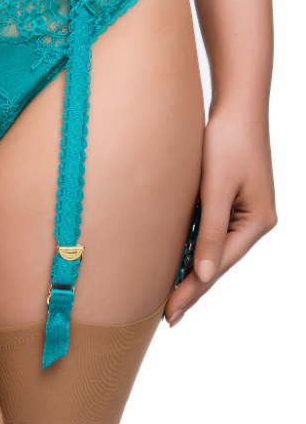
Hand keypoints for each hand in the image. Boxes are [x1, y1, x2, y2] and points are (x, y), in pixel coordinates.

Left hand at [165, 105, 276, 325]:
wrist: (235, 107)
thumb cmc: (227, 142)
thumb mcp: (216, 189)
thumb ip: (210, 232)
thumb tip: (202, 273)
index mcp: (256, 223)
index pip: (217, 266)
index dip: (192, 290)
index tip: (170, 313)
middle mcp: (253, 222)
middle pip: (216, 262)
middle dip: (191, 288)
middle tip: (167, 316)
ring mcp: (243, 212)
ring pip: (212, 249)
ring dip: (191, 270)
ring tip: (169, 296)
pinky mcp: (230, 200)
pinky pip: (210, 231)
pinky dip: (193, 247)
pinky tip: (178, 260)